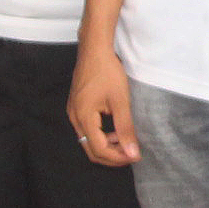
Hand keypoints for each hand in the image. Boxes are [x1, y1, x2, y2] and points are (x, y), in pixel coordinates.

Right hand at [69, 51, 141, 166]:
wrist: (94, 50)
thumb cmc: (107, 72)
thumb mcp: (120, 101)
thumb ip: (125, 128)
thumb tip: (132, 152)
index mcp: (83, 117)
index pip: (99, 149)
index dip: (117, 157)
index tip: (135, 156)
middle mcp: (74, 118)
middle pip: (90, 149)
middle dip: (111, 156)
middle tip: (130, 154)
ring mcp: (73, 113)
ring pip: (88, 141)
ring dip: (107, 146)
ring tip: (125, 142)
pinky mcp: (76, 108)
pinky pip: (87, 130)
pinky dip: (101, 136)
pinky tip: (115, 130)